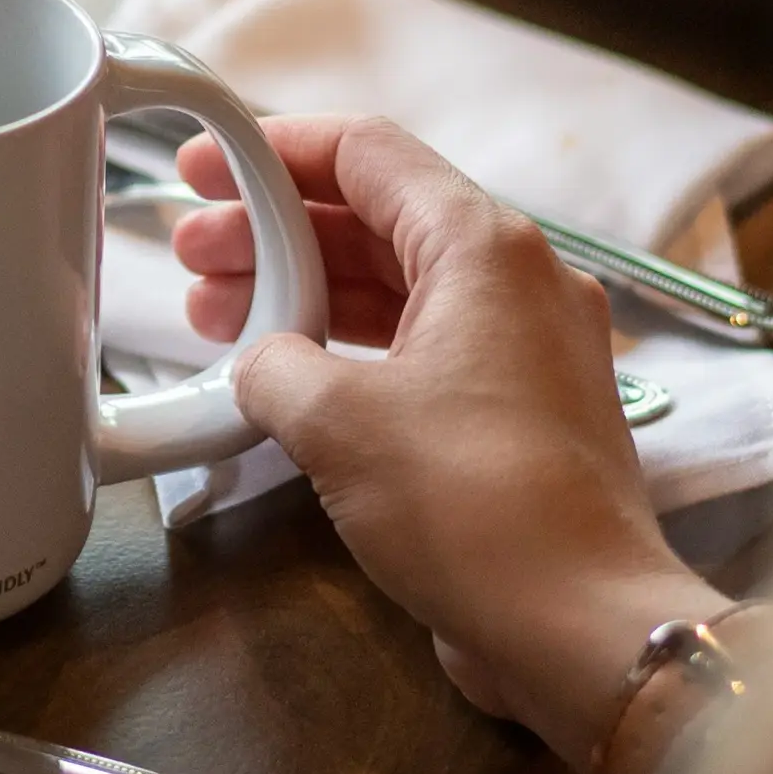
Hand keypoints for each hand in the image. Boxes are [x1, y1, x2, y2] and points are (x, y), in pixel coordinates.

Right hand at [170, 117, 724, 768]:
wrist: (580, 625)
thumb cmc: (470, 504)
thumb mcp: (337, 422)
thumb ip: (275, 366)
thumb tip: (263, 365)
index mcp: (484, 247)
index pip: (366, 152)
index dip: (271, 148)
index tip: (201, 169)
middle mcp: (519, 282)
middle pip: (380, 219)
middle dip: (276, 232)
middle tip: (192, 257)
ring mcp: (529, 351)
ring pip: (400, 290)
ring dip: (307, 296)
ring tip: (217, 320)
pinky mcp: (522, 417)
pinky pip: (424, 353)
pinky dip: (352, 352)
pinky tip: (286, 382)